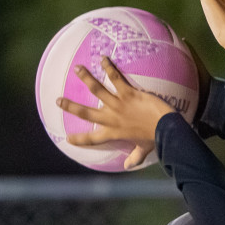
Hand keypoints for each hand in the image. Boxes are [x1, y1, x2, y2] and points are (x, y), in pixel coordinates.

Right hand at [55, 57, 175, 168]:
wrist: (166, 128)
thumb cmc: (156, 138)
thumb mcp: (144, 149)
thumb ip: (135, 157)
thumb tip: (129, 166)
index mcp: (114, 133)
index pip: (93, 139)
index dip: (79, 140)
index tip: (67, 138)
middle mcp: (112, 119)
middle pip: (86, 113)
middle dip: (70, 106)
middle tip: (58, 100)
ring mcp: (119, 105)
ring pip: (97, 90)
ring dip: (86, 78)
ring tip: (77, 68)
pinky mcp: (128, 94)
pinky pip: (116, 79)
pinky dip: (109, 68)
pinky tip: (103, 58)